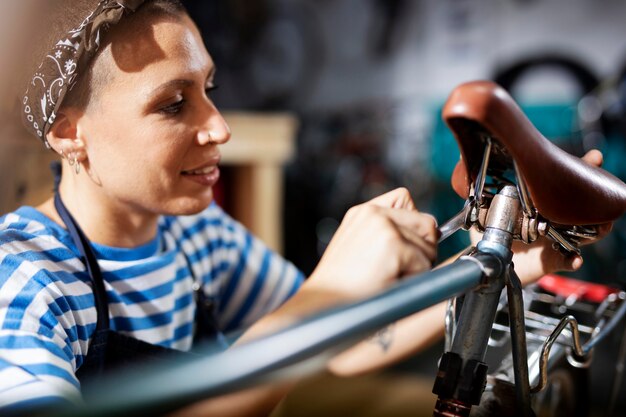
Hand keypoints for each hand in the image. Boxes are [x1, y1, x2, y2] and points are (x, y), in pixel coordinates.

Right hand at [309, 188, 438, 298]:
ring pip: (429, 245)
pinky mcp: (392, 244)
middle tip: (399, 270)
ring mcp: (383, 225)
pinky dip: (414, 279)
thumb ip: (387, 233)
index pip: (405, 198)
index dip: (413, 225)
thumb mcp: (358, 248)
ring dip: (419, 267)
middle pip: (426, 222)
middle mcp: (373, 212)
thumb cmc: (342, 285)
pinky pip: (424, 263)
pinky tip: (390, 283)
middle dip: (422, 248)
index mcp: (363, 212)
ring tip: (390, 278)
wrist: (324, 303)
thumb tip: (432, 234)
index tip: (403, 248)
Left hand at [471, 149, 612, 285]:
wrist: (488, 260)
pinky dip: (572, 260)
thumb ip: (485, 190)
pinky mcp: (553, 261)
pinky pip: (568, 261)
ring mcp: (557, 240)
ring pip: (586, 234)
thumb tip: (469, 166)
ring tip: (598, 223)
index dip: (584, 170)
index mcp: (544, 204)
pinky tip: (574, 258)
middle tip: (602, 190)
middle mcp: (555, 220)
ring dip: (594, 228)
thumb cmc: (492, 232)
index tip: (593, 158)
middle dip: (597, 195)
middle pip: (584, 206)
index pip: (567, 184)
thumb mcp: (488, 208)